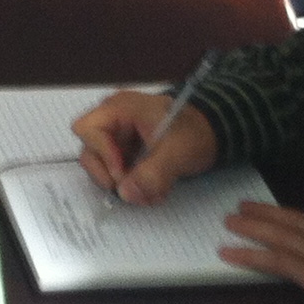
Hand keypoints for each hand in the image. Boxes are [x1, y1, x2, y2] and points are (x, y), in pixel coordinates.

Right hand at [72, 88, 217, 204]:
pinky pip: (118, 172)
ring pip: (102, 165)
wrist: (215, 133)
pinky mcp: (127, 152)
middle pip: (90, 149)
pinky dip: (133, 185)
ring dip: (124, 184)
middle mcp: (113, 120)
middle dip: (110, 174)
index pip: (88, 129)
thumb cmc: (195, 133)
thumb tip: (125, 194)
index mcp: (120, 108)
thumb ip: (153, 173)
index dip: (101, 153)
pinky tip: (153, 191)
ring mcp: (119, 137)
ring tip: (149, 194)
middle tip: (131, 190)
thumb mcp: (177, 152)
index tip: (121, 174)